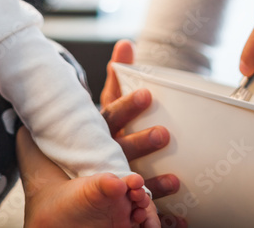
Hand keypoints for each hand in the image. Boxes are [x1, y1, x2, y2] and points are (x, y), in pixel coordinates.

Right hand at [101, 39, 184, 226]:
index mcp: (101, 129)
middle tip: (163, 134)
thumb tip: (126, 44)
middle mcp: (106, 153)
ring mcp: (115, 177)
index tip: (146, 94)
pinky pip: (144, 209)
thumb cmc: (102, 132)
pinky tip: (179, 219)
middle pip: (122, 148)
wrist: (74, 176)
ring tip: (175, 180)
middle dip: (141, 142)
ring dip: (153, 182)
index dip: (128, 106)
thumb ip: (119, 76)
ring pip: (132, 180)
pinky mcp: (126, 199)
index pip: (112, 115)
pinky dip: (163, 216)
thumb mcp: (109, 105)